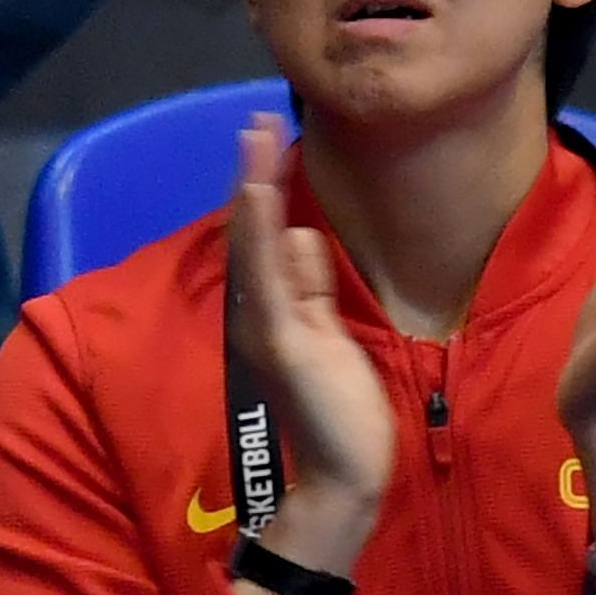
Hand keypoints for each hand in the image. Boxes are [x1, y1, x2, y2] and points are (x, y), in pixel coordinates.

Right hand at [227, 115, 394, 562]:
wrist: (343, 473)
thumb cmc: (342, 412)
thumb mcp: (330, 336)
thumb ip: (312, 290)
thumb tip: (304, 238)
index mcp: (272, 309)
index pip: (266, 239)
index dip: (263, 190)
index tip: (266, 141)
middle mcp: (257, 309)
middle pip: (252, 230)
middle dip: (253, 173)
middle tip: (254, 120)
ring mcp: (265, 321)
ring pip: (256, 241)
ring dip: (254, 186)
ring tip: (256, 136)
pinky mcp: (280, 334)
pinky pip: (267, 270)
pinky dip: (260, 228)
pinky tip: (261, 193)